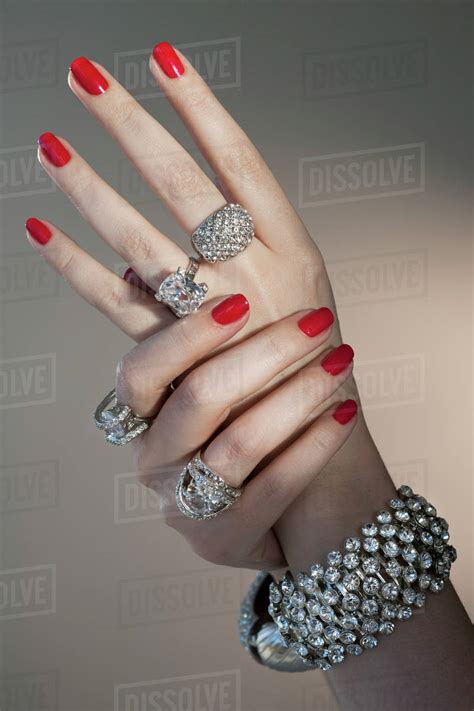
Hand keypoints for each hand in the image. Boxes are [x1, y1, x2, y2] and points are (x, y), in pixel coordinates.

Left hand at [27, 47, 334, 352]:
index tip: (163, 59)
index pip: (241, 161)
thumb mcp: (308, 277)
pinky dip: (75, 268)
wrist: (310, 421)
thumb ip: (260, 233)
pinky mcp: (178, 352)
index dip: (200, 107)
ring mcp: (211, 315)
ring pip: (140, 239)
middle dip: (130, 126)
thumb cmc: (309, 345)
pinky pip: (117, 304)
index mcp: (292, 246)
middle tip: (85, 78)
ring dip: (90, 189)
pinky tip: (41, 232)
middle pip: (181, 186)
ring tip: (51, 146)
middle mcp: (251, 273)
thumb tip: (202, 189)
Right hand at [113, 294, 355, 568]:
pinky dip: (315, 444)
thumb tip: (188, 258)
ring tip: (342, 359)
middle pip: (199, 399)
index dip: (188, 335)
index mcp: (139, 414)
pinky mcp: (223, 538)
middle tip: (317, 321)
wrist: (250, 511)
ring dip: (298, 394)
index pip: (142, 371)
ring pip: (240, 444)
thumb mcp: (204, 382)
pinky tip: (345, 411)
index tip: (241, 302)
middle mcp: (154, 458)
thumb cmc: (230, 426)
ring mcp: (185, 504)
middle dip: (265, 353)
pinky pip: (275, 486)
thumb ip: (198, 334)